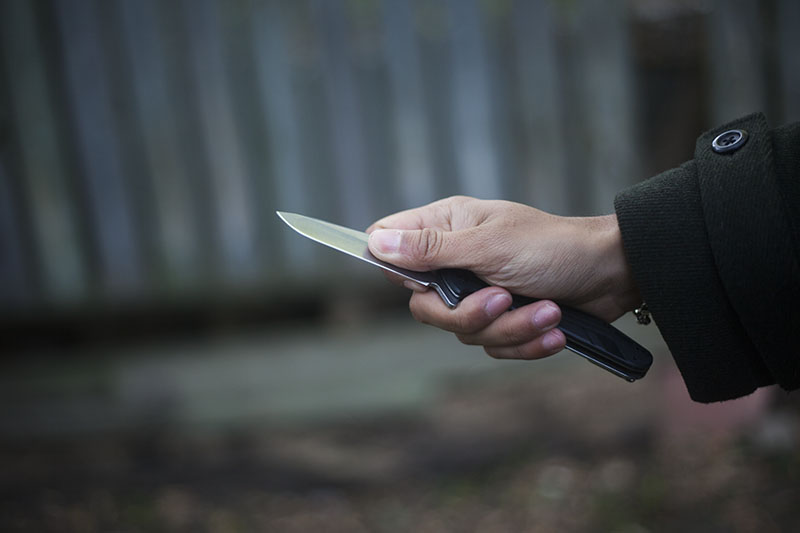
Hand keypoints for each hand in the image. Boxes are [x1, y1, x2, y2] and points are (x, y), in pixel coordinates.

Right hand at [367, 196, 640, 359]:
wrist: (612, 275)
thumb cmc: (553, 247)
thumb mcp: (488, 247)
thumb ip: (430, 250)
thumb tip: (376, 242)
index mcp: (448, 228)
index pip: (392, 243)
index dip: (396, 268)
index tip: (424, 282)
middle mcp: (457, 261)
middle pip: (426, 307)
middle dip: (468, 315)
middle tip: (502, 300)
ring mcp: (480, 292)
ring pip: (465, 332)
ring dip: (511, 328)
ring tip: (548, 311)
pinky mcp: (505, 319)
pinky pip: (494, 347)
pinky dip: (526, 341)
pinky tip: (554, 329)